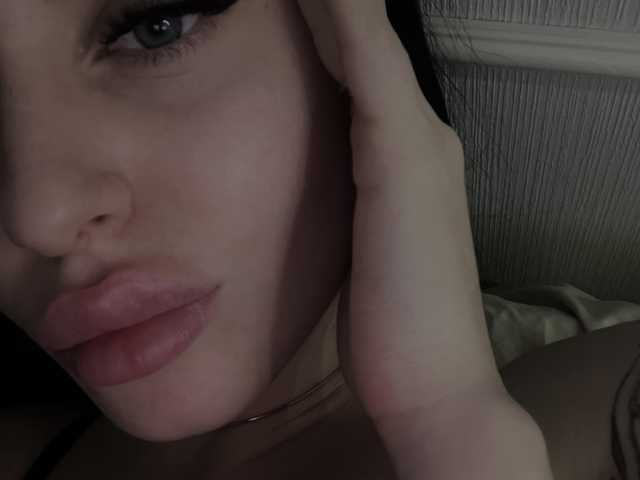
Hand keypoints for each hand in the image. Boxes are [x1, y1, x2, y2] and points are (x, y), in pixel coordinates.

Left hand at [297, 0, 503, 419]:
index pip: (356, 74)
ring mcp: (417, 141)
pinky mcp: (402, 156)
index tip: (284, 3)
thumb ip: (348, 207)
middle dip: (325, 6)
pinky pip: (366, 63)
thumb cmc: (391, 328)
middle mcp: (420, 135)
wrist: (432, 382)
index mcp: (401, 159)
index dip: (322, 31)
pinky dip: (342, 17)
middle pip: (364, 44)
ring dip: (330, 2)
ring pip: (366, 41)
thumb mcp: (361, 250)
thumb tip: (316, 191)